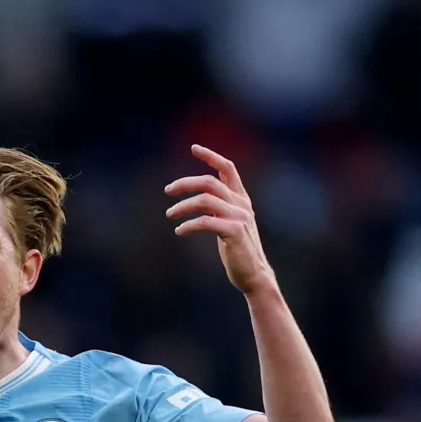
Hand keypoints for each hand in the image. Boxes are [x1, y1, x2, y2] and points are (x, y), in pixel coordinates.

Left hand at [165, 145, 274, 294]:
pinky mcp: (234, 232)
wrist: (253, 274)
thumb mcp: (230, 221)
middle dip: (185, 183)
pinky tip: (179, 231)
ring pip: (204, 200)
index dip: (211, 156)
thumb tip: (200, 194)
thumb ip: (220, 206)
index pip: (228, 168)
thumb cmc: (237, 248)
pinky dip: (188, 225)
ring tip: (170, 215)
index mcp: (241, 198)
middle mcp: (241, 204)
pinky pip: (205, 221)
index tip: (194, 148)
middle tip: (168, 190)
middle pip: (209, 182)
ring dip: (182, 206)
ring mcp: (239, 217)